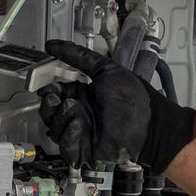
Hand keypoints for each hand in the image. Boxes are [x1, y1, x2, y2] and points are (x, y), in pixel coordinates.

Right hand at [37, 40, 195, 172]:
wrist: (148, 125)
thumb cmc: (134, 98)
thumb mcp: (105, 69)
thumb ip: (79, 56)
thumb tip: (54, 45)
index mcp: (83, 95)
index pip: (56, 92)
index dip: (49, 89)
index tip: (46, 84)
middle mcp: (80, 113)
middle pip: (50, 111)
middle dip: (49, 103)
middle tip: (56, 97)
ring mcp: (80, 132)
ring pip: (54, 127)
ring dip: (60, 116)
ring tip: (74, 109)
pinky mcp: (82, 150)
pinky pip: (64, 144)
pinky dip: (69, 133)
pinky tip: (79, 125)